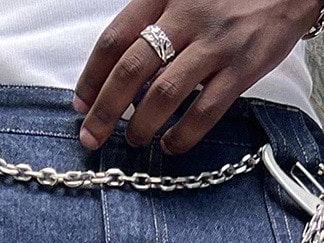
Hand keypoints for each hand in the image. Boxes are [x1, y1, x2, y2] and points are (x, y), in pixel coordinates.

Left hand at [74, 0, 320, 155]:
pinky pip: (206, 110)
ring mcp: (215, 44)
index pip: (115, 39)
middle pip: (131, 70)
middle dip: (105, 110)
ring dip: (142, 125)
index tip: (81, 103)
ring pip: (164, 93)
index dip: (92, 76)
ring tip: (133, 141)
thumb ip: (154, 20)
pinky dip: (183, 135)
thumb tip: (124, 71)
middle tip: (92, 137)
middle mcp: (186, 17)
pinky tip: (171, 146)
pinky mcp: (242, 67)